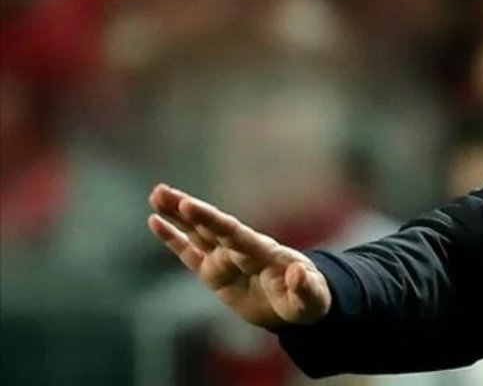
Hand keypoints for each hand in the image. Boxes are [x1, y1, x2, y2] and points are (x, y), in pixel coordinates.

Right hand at [147, 184, 331, 328]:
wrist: (299, 305)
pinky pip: (189, 254)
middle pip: (210, 227)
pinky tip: (155, 221)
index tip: (188, 205)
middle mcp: (240, 250)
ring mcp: (225, 260)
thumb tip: (297, 273)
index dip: (209, 219)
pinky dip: (173, 239)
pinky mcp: (214, 274)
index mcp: (262, 252)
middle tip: (161, 192)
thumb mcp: (312, 298)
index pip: (232, 232)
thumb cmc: (309, 299)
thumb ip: (304, 287)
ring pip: (196, 234)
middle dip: (187, 210)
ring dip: (176, 216)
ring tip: (156, 195)